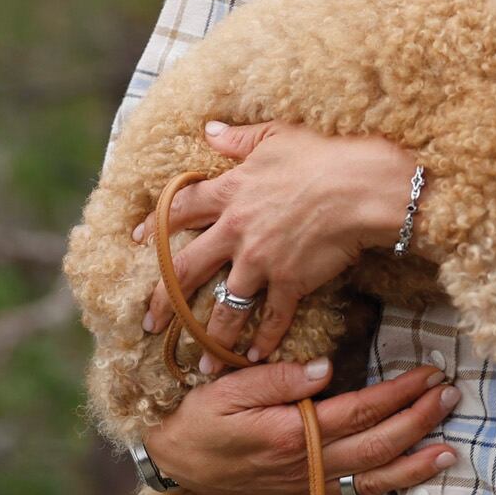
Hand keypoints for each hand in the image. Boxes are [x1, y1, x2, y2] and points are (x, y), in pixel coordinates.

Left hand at [132, 120, 421, 368]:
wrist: (361, 187)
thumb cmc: (322, 156)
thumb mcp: (277, 136)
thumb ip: (239, 138)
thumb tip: (209, 130)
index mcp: (230, 193)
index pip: (180, 210)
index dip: (154, 225)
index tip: (134, 240)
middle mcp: (236, 230)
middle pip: (187, 269)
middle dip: (165, 300)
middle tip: (150, 323)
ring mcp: (261, 260)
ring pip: (226, 305)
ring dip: (211, 337)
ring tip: (202, 364)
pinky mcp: (290, 281)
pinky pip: (273, 318)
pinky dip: (265, 340)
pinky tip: (255, 356)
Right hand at [143, 355, 460, 494]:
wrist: (175, 460)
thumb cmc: (202, 418)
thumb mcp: (232, 386)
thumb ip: (281, 379)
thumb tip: (326, 369)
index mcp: (294, 434)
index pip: (361, 410)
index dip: (399, 393)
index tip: (430, 375)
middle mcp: (308, 466)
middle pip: (376, 443)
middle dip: (419, 421)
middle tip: (451, 397)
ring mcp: (307, 488)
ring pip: (370, 481)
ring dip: (413, 467)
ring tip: (449, 452)